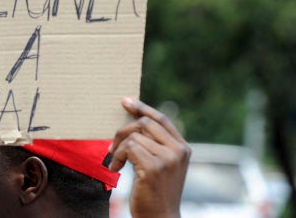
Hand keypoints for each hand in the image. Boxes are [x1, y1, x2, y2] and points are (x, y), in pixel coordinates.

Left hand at [108, 98, 190, 217]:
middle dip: (123, 131)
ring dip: (118, 149)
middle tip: (112, 146)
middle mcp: (178, 151)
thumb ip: (155, 146)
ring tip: (116, 163)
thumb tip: (134, 122)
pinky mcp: (154, 167)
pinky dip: (117, 157)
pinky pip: (128, 148)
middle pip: (144, 123)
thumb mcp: (161, 166)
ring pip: (133, 137)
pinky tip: (116, 169)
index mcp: (183, 148)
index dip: (142, 107)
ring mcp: (168, 158)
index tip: (126, 101)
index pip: (161, 119)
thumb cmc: (156, 193)